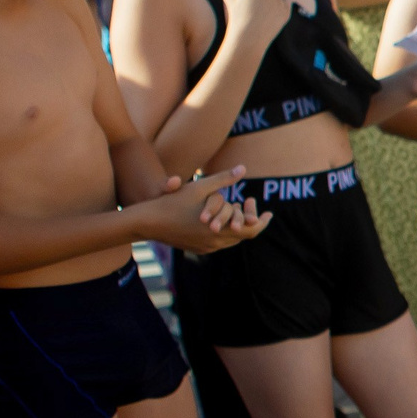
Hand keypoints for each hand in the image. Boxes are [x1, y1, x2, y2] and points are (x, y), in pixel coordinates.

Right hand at [139, 167, 271, 252]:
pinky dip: (226, 232)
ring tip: (238, 209)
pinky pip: (219, 243)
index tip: (269, 213)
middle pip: (244, 236)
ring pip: (232, 240)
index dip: (262, 221)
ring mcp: (206, 248)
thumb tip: (243, 168)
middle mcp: (215, 243)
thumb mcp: (200, 187)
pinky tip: (223, 219)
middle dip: (251, 221)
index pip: (251, 230)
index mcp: (220, 230)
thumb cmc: (174, 202)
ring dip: (238, 226)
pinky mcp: (198, 249)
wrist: (147, 222)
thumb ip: (223, 179)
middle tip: (252, 206)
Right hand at [220, 0, 295, 44]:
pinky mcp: (286, 11)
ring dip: (269, 1)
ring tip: (259, 15)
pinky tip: (269, 16)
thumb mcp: (229, 0)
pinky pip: (285, 3)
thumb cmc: (236, 19)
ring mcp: (279, 1)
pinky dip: (279, 8)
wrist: (248, 40)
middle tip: (252, 10)